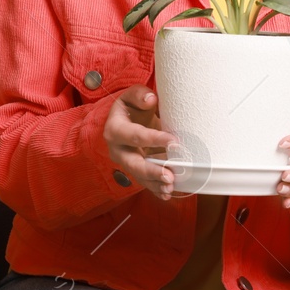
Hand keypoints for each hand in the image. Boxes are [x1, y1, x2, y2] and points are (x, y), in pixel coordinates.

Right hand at [101, 85, 176, 200]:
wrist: (129, 119)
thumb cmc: (133, 106)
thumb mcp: (133, 95)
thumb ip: (140, 95)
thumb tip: (150, 99)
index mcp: (115, 129)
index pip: (135, 135)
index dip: (154, 139)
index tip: (174, 142)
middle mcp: (118, 149)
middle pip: (133, 163)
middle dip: (152, 171)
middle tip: (169, 176)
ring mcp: (126, 162)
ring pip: (139, 176)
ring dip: (155, 183)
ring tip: (170, 187)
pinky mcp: (136, 170)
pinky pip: (145, 181)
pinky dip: (156, 189)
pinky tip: (167, 194)